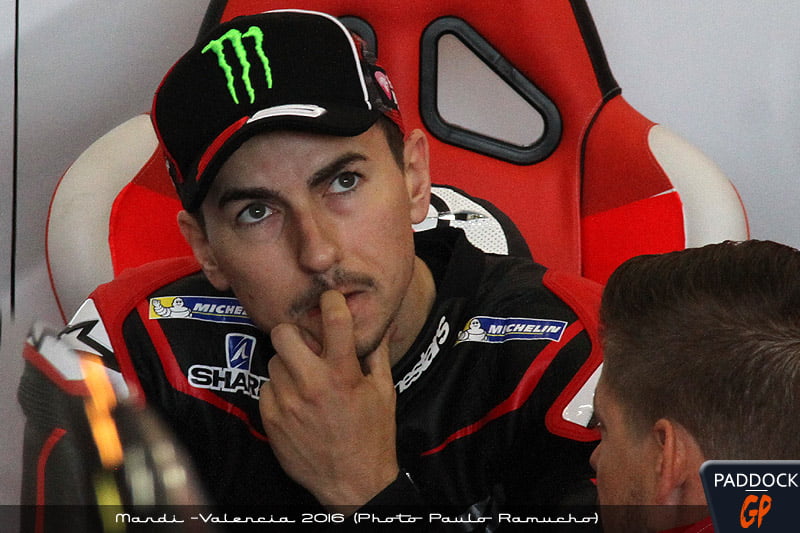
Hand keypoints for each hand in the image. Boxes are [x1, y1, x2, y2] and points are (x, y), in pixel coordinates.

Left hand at [259, 290, 398, 509]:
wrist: (353, 482)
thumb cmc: (373, 436)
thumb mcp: (384, 392)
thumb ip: (378, 355)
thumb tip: (383, 327)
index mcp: (343, 373)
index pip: (334, 320)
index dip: (330, 301)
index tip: (328, 298)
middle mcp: (312, 383)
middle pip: (284, 334)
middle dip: (293, 333)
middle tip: (304, 343)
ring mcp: (288, 402)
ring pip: (274, 361)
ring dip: (287, 364)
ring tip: (304, 379)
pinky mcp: (272, 420)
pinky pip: (266, 388)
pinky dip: (278, 390)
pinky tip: (296, 402)